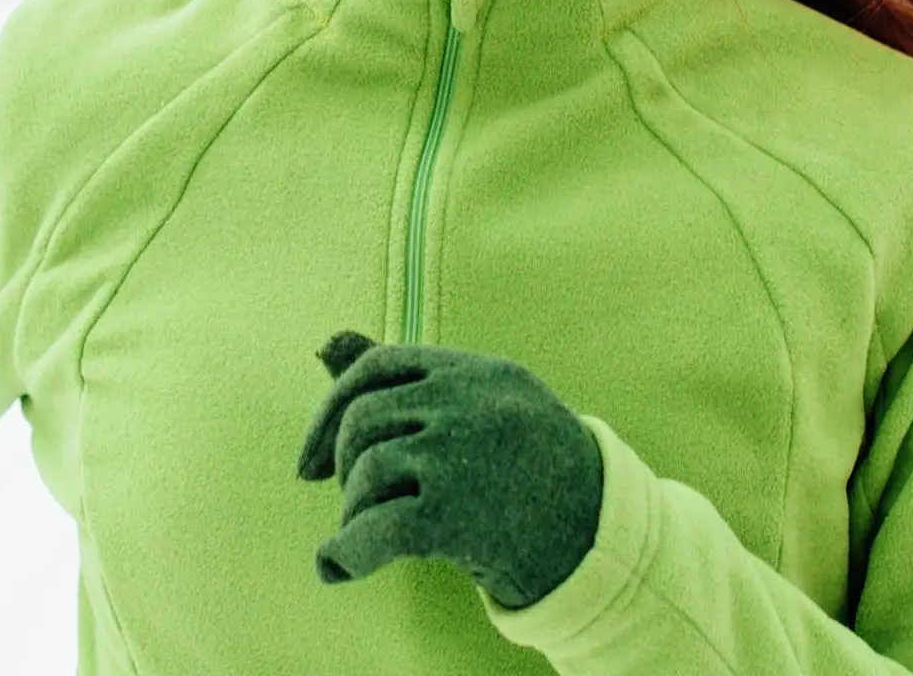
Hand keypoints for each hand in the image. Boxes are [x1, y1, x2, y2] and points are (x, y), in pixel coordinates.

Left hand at [296, 330, 603, 610]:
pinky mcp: (455, 515)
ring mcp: (460, 455)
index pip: (377, 364)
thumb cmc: (532, 465)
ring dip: (352, 511)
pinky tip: (336, 567)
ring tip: (369, 533)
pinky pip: (373, 530)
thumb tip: (323, 345)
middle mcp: (466, 403)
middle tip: (352, 501)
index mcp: (475, 371)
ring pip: (366, 471)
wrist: (601, 535)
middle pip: (363, 419)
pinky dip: (345, 552)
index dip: (331, 408)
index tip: (311, 460)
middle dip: (341, 464)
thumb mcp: (484, 402)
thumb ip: (408, 378)